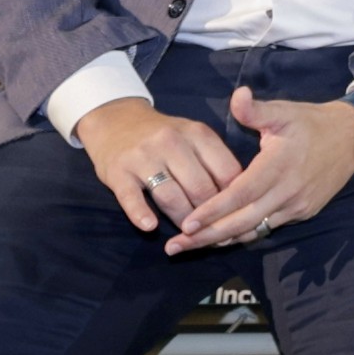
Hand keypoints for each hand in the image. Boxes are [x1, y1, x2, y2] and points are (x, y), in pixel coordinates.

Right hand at [78, 94, 251, 240]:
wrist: (114, 120)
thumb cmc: (164, 137)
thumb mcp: (194, 138)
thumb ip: (215, 163)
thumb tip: (239, 202)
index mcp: (198, 134)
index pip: (227, 173)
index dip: (234, 200)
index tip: (236, 217)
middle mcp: (172, 142)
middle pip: (201, 188)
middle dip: (209, 216)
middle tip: (213, 233)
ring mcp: (143, 156)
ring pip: (171, 197)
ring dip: (182, 221)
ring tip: (188, 234)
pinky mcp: (118, 171)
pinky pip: (131, 197)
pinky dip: (141, 213)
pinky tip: (150, 226)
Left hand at [167, 88, 353, 254]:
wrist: (353, 137)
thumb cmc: (311, 121)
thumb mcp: (284, 110)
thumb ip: (255, 109)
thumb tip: (237, 95)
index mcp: (278, 166)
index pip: (240, 194)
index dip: (213, 211)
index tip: (186, 225)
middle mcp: (288, 192)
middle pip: (242, 222)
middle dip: (207, 237)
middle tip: (176, 246)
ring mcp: (297, 206)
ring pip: (255, 230)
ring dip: (223, 240)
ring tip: (191, 246)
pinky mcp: (303, 213)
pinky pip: (268, 227)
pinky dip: (244, 234)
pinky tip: (222, 237)